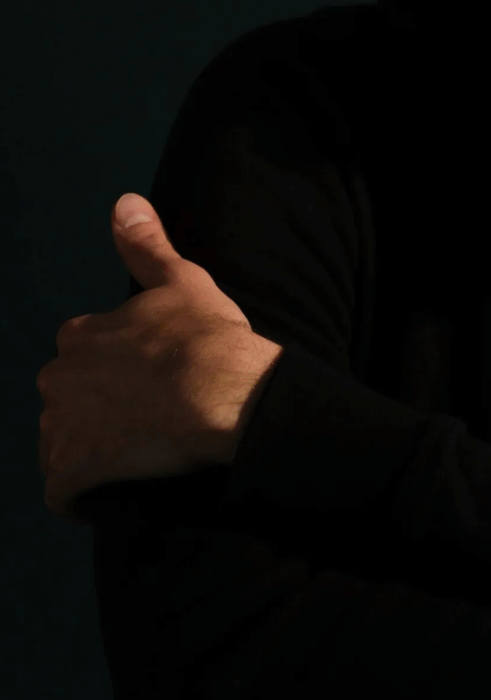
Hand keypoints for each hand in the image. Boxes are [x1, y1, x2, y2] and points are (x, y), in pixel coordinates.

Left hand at [38, 193, 282, 518]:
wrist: (224, 392)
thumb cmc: (207, 337)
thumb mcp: (183, 281)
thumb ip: (146, 246)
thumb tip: (124, 202)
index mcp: (79, 336)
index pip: (79, 356)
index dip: (112, 372)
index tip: (144, 385)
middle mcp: (57, 378)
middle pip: (66, 401)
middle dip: (92, 414)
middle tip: (144, 425)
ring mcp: (62, 428)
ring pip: (61, 446)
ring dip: (87, 455)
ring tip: (134, 462)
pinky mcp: (73, 472)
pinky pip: (64, 493)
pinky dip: (80, 497)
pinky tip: (107, 497)